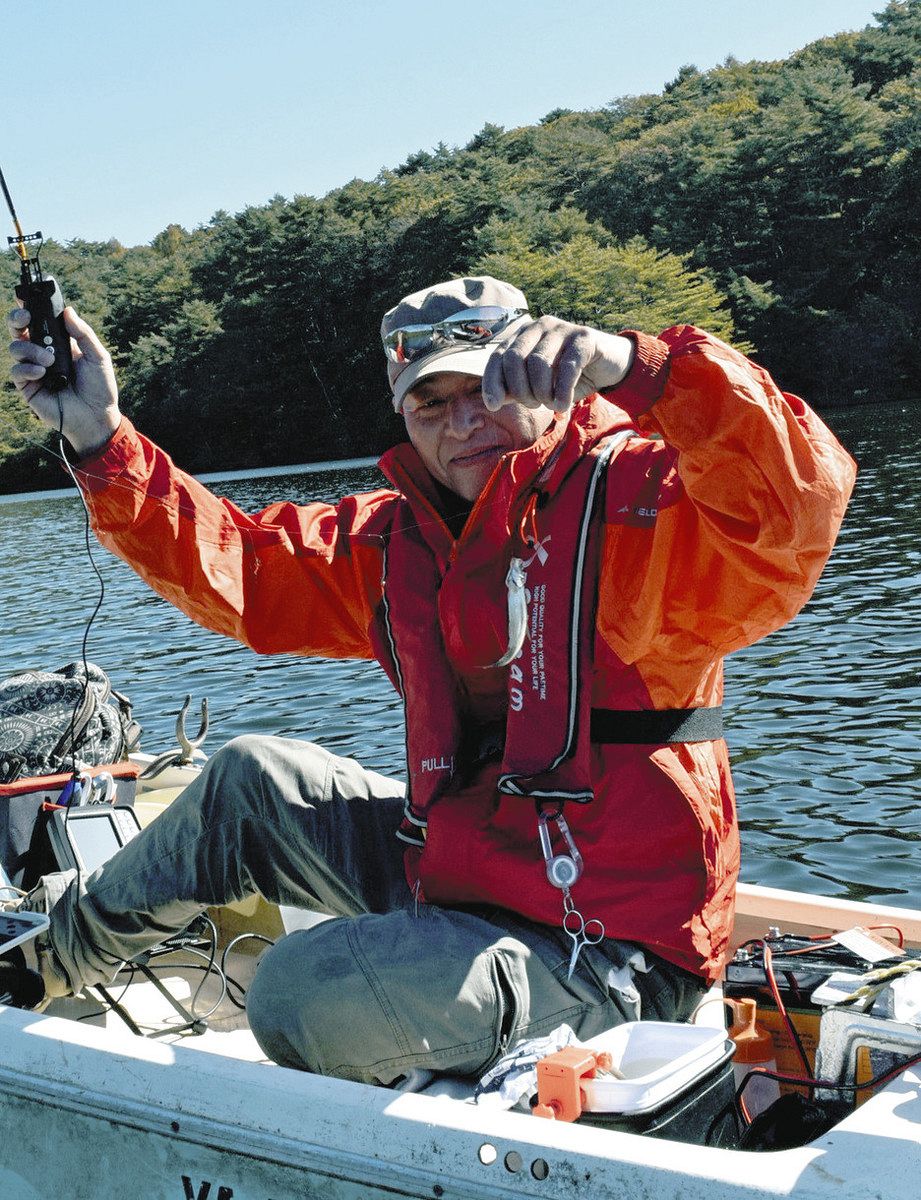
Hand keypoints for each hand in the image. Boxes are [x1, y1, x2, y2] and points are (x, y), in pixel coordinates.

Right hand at [7, 305, 120, 456]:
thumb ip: (82, 334)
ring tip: (49, 361)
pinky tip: (41, 372)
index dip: (29, 307)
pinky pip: (17, 371)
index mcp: (58, 343)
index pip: (39, 321)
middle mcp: (42, 353)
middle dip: (18, 318)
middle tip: (26, 317)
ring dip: (30, 349)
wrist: (97, 417)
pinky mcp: (28, 387)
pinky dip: (27, 368)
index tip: (26, 296)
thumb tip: (68, 310)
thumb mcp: (97, 357)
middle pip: (19, 329)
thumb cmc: (100, 388)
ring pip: (15, 348)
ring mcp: (34, 369)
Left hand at [481, 315, 634, 412]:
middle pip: (514, 359)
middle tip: (534, 405)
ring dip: (542, 393)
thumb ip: (515, 389)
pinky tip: (563, 405)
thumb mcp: (539, 386)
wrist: (609, 366)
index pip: (497, 357)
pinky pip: (566, 367)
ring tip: (551, 404)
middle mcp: (539, 326)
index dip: (492, 382)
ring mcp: (562, 328)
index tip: (493, 405)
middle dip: (521, 390)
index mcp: (523, 335)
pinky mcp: (584, 337)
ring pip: (539, 363)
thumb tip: (494, 399)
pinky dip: (562, 392)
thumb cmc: (568, 377)